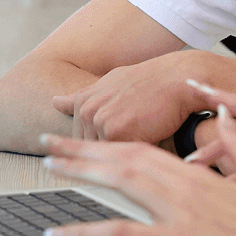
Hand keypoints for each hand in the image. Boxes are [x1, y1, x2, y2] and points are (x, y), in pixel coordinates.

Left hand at [40, 107, 235, 235]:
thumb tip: (227, 114)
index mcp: (197, 175)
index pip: (142, 148)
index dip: (107, 140)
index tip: (80, 137)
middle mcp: (184, 188)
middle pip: (123, 159)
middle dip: (81, 150)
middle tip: (48, 145)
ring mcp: (180, 213)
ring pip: (121, 183)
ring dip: (80, 173)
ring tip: (49, 169)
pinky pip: (124, 233)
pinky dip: (87, 232)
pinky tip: (61, 234)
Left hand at [50, 52, 207, 143]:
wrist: (180, 79)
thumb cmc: (153, 84)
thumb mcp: (112, 82)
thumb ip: (82, 97)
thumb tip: (55, 102)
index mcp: (84, 100)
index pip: (81, 139)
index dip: (101, 143)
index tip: (117, 141)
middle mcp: (87, 109)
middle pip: (91, 150)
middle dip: (110, 150)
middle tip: (136, 134)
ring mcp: (99, 120)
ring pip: (105, 155)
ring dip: (123, 153)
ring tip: (144, 132)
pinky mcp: (116, 132)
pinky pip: (120, 156)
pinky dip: (136, 152)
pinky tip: (149, 134)